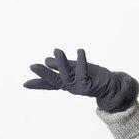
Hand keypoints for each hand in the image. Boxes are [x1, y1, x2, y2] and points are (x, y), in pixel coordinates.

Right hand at [24, 48, 138, 111]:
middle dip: (44, 74)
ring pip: (67, 76)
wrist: (113, 85)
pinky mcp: (89, 86)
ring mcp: (79, 88)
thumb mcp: (78, 69)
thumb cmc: (96, 76)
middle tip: (33, 66)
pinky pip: (83, 73)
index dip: (39, 84)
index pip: (50, 83)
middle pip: (55, 81)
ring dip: (62, 63)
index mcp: (67, 82)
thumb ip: (65, 66)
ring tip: (57, 50)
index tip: (25, 84)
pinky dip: (81, 62)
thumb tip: (48, 59)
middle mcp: (71, 86)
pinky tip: (80, 51)